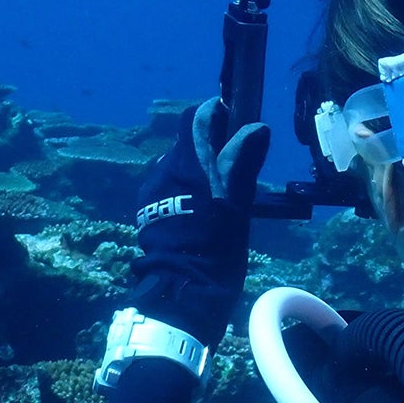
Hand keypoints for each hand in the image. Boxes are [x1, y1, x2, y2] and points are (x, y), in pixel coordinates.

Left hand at [125, 96, 270, 346]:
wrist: (182, 288)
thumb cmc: (216, 245)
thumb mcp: (237, 203)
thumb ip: (243, 162)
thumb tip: (257, 127)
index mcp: (187, 162)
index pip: (196, 117)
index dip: (216, 114)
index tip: (235, 122)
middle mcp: (163, 168)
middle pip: (187, 142)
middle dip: (209, 146)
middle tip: (234, 167)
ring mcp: (151, 188)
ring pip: (177, 164)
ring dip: (196, 169)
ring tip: (217, 195)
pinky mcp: (146, 207)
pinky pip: (168, 185)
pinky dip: (183, 188)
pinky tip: (198, 211)